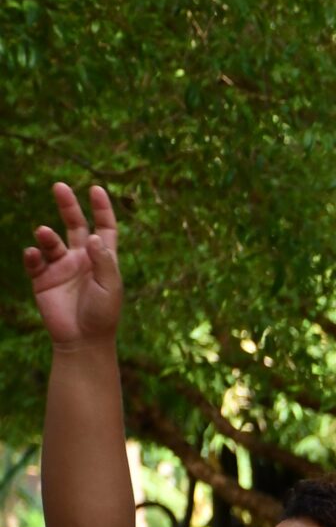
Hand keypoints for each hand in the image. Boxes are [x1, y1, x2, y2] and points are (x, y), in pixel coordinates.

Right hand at [24, 183, 122, 349]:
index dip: (102, 209)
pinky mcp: (42, 279)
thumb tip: (94, 236)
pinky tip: (33, 254)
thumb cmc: (103, 315)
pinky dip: (33, 255)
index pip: (104, 228)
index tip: (95, 189)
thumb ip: (104, 262)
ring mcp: (61, 267)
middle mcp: (81, 258)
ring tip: (44, 233)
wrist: (83, 340)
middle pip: (75, 225)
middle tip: (59, 186)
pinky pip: (35, 261)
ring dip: (46, 235)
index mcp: (102, 259)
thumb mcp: (111, 288)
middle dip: (68, 206)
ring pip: (51, 241)